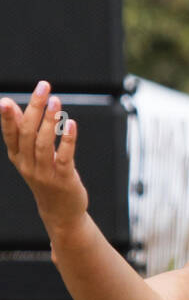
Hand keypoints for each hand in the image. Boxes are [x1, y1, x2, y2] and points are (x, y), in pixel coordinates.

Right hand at [1, 80, 87, 235]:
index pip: (10, 134)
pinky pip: (65, 158)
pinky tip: (70, 124)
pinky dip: (67, 140)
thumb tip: (5, 101)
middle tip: (44, 87)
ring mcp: (45, 174)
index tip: (6, 101)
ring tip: (56, 101)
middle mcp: (28, 165)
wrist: (60, 212)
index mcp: (17, 156)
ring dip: (50, 121)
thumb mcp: (29, 155)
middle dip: (35, 108)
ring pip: (44, 144)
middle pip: (28, 133)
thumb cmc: (45, 177)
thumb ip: (21, 129)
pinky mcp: (64, 180)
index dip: (7, 118)